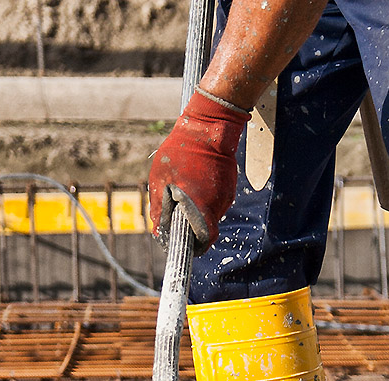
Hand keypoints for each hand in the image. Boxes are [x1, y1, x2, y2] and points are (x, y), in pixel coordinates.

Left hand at [148, 89, 249, 254]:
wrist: (209, 127)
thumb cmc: (181, 151)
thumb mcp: (159, 179)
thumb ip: (158, 208)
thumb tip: (158, 231)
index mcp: (200, 207)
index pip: (202, 241)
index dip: (191, 246)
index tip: (179, 243)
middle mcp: (217, 206)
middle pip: (204, 229)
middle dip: (190, 225)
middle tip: (175, 213)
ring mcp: (226, 197)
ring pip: (209, 215)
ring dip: (196, 210)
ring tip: (185, 191)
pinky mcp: (230, 189)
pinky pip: (215, 202)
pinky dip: (204, 199)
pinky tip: (196, 182)